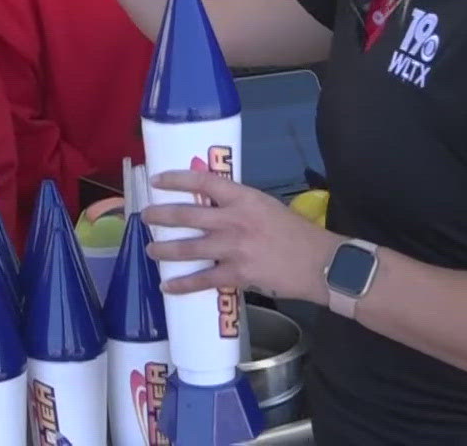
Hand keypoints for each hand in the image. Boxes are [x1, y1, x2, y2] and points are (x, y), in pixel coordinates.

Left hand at [143, 169, 343, 302]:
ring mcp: (234, 248)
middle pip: (188, 214)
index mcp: (244, 198)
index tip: (157, 179)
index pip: (203, 181)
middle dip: (161, 216)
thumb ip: (240, 205)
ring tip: (151, 251)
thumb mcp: (267, 206)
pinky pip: (203, 280)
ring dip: (165, 250)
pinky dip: (183, 285)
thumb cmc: (296, 233)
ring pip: (189, 248)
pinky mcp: (238, 274)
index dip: (176, 179)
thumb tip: (214, 207)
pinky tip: (168, 286)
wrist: (321, 263)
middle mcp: (235, 220)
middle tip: (145, 217)